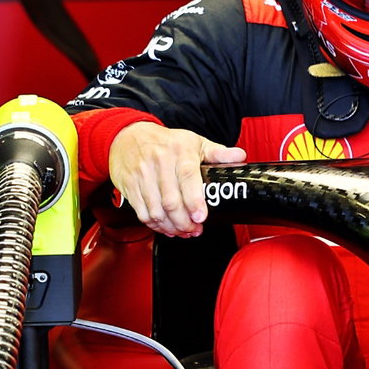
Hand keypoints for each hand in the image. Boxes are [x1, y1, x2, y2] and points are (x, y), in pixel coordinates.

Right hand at [107, 122, 245, 236]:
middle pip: (171, 201)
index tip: (201, 217)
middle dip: (184, 222)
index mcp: (179, 151)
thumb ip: (218, 153)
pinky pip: (142, 213)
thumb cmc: (166, 142)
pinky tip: (166, 228)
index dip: (194, 201)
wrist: (128, 136)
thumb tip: (240, 156)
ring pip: (156, 210)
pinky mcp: (130, 187)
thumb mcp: (194, 142)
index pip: (188, 177)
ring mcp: (142, 175)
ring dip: (171, 227)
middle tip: (195, 230)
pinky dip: (155, 225)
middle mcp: (159, 162)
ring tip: (183, 232)